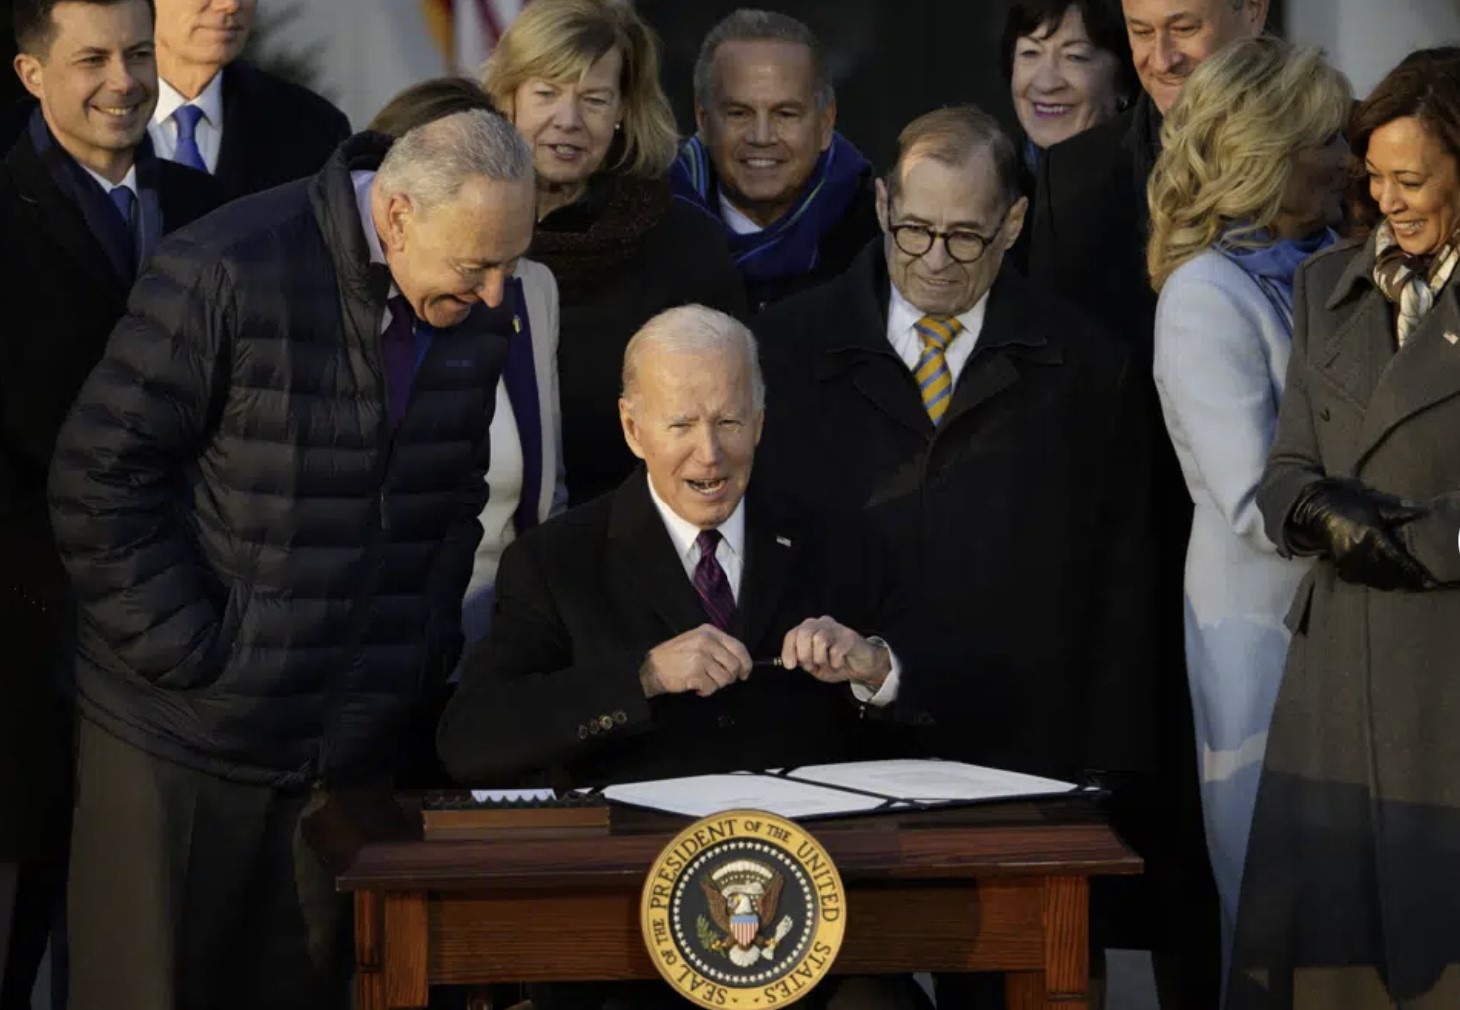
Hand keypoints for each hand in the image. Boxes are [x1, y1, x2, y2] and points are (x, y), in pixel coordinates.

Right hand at [640, 625, 751, 698]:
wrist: (653, 667)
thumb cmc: (675, 656)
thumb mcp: (697, 640)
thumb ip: (717, 647)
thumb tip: (740, 662)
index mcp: (709, 632)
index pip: (738, 647)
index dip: (746, 663)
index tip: (745, 673)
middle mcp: (707, 642)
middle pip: (734, 665)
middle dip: (730, 677)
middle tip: (719, 680)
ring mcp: (701, 657)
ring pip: (724, 678)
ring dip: (716, 685)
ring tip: (704, 681)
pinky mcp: (695, 672)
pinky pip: (712, 687)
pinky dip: (706, 691)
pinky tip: (697, 686)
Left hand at [780, 616, 890, 690]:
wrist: (862, 665)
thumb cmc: (836, 663)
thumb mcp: (814, 665)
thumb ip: (802, 661)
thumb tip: (791, 661)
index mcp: (811, 629)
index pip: (793, 634)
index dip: (788, 650)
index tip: (790, 666)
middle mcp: (822, 624)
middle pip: (804, 632)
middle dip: (804, 654)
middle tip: (811, 666)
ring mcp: (837, 629)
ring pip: (819, 639)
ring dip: (820, 659)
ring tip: (827, 664)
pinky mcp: (849, 637)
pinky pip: (836, 650)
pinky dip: (835, 662)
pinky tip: (839, 664)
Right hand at [1288, 477, 1430, 589]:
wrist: (1316, 507)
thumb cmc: (1348, 500)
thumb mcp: (1374, 500)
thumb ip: (1397, 508)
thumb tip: (1422, 510)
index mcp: (1372, 534)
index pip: (1396, 558)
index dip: (1409, 570)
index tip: (1422, 577)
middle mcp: (1359, 550)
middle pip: (1386, 573)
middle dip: (1400, 579)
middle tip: (1413, 582)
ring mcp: (1347, 559)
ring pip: (1372, 578)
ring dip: (1386, 582)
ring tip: (1398, 583)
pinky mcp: (1338, 563)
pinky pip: (1356, 577)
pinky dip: (1368, 580)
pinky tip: (1376, 579)